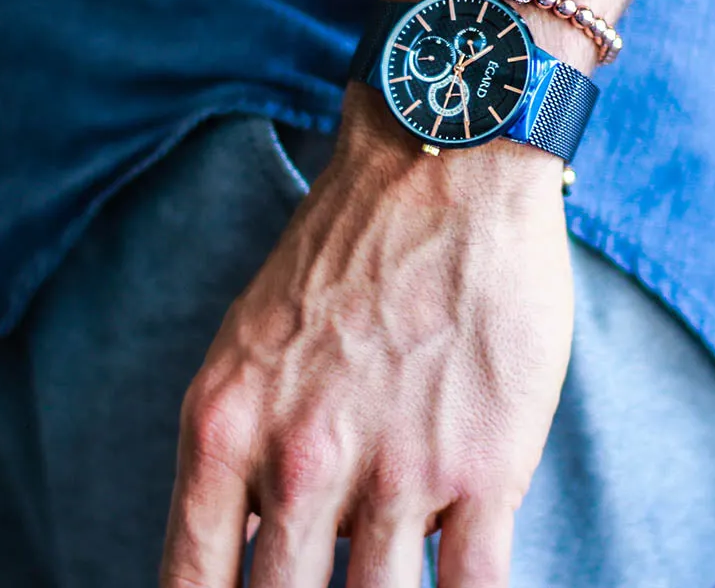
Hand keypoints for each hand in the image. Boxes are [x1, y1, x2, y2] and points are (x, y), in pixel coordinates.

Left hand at [161, 88, 573, 587]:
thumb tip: (249, 543)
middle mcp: (301, 460)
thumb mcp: (251, 342)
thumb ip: (242, 450)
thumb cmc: (348, 248)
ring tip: (390, 584)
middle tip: (328, 587)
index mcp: (227, 429)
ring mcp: (396, 468)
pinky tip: (458, 584)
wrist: (444, 168)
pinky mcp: (486, 467)